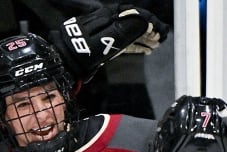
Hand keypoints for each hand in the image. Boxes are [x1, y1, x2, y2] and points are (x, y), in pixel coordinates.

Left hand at [48, 4, 168, 82]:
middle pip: (134, 23)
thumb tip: (145, 22)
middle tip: (160, 39)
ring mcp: (107, 33)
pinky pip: (125, 42)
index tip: (160, 32)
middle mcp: (110, 21)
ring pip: (131, 33)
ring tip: (155, 45)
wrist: (66, 62)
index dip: (150, 22)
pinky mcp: (105, 44)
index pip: (136, 14)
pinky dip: (136, 45)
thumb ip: (127, 30)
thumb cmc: (84, 51)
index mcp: (110, 16)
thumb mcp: (108, 39)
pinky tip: (145, 50)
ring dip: (144, 38)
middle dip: (149, 30)